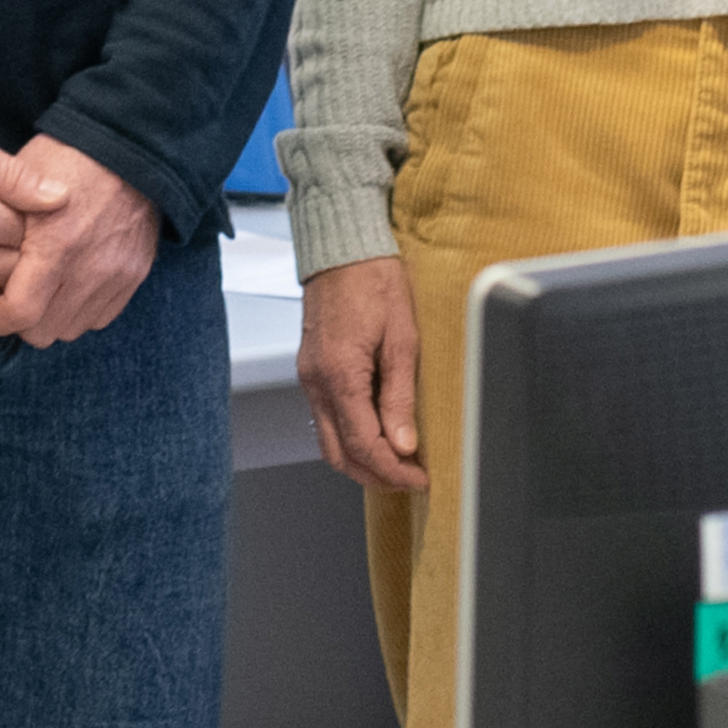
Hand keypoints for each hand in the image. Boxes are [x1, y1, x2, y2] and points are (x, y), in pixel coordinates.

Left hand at [0, 153, 160, 347]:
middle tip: (6, 296)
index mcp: (55, 245)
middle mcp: (89, 269)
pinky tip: (67, 286)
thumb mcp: (21, 178)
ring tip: (38, 291)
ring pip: (70, 330)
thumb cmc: (67, 157)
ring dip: (49, 318)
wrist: (128, 146)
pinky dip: (79, 310)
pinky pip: (99, 317)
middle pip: (43, 332)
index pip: (18, 314)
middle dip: (17, 320)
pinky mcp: (134, 276)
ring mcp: (115, 276)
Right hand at [298, 256, 422, 491]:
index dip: (393, 470)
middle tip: (408, 479)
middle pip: (338, 454)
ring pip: (328, 440)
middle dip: (374, 475)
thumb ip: (399, 396)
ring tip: (396, 460)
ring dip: (360, 458)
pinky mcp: (312, 369)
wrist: (343, 249)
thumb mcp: (402, 339)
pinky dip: (350, 435)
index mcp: (339, 376)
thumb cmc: (374, 282)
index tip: (418, 478)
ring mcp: (309, 377)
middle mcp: (316, 381)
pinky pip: (326, 417)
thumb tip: (403, 444)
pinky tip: (376, 432)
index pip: (364, 445)